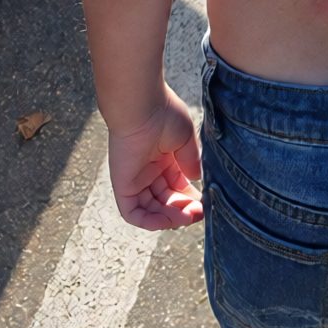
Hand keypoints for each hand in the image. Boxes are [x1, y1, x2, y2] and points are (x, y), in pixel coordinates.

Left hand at [105, 84, 202, 230]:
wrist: (143, 106)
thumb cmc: (164, 114)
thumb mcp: (185, 139)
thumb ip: (190, 161)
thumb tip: (196, 179)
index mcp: (163, 157)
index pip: (176, 186)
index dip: (190, 197)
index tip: (204, 203)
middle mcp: (148, 170)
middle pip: (165, 200)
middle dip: (183, 210)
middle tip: (199, 213)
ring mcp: (135, 179)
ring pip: (152, 209)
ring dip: (170, 217)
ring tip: (188, 217)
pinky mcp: (123, 186)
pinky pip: (133, 213)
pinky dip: (150, 222)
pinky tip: (168, 221)